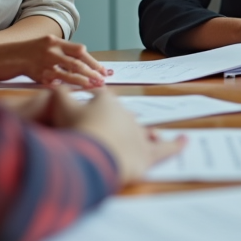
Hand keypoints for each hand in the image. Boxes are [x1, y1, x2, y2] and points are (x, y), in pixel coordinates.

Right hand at [0, 27, 108, 87]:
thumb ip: (53, 60)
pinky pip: (50, 76)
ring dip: (82, 77)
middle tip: (104, 79)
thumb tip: (70, 74)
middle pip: (77, 58)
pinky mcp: (30, 68)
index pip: (78, 50)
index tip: (104, 70)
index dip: (92, 61)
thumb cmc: (13, 57)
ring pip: (67, 67)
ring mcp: (39, 56)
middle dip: (92, 69)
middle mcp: (48, 46)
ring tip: (94, 85)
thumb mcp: (36, 54)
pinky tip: (71, 90)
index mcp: (51, 40)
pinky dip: (63, 83)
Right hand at [43, 87, 184, 183]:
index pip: (100, 97)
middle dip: (114, 122)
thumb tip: (56, 85)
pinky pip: (165, 149)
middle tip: (104, 130)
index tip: (86, 104)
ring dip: (145, 133)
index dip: (92, 101)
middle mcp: (126, 115)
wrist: (92, 155)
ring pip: (143, 132)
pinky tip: (185, 142)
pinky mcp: (147, 155)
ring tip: (146, 135)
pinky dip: (176, 145)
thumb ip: (60, 96)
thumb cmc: (76, 130)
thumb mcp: (61, 109)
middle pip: (121, 116)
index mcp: (107, 102)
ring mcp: (139, 134)